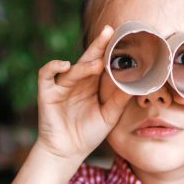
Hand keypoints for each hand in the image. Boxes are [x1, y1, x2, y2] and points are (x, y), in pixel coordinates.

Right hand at [35, 25, 131, 161]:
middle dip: (98, 45)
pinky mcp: (47, 92)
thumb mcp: (109, 116)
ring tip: (97, 64)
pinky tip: (65, 65)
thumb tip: (137, 84)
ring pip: (72, 69)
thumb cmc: (88, 134)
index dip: (109, 51)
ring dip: (84, 65)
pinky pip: (46, 74)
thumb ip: (120, 100)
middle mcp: (77, 81)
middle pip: (88, 59)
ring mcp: (61, 86)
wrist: (67, 152)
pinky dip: (53, 67)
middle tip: (110, 31)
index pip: (102, 63)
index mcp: (92, 85)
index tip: (122, 38)